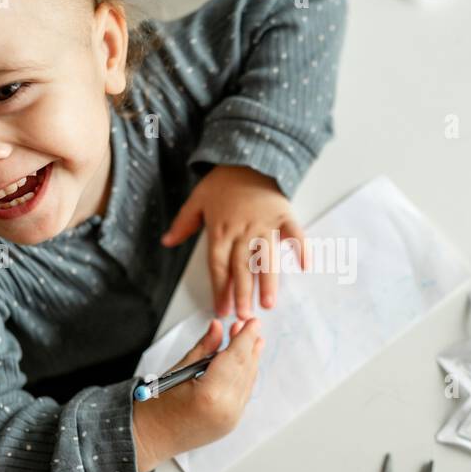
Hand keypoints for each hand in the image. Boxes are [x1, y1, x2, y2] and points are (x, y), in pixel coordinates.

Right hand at [131, 317, 263, 471]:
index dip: (246, 337)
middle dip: (249, 346)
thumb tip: (218, 327)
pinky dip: (245, 377)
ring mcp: (231, 419)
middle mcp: (226, 409)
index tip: (253, 321)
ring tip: (252, 342)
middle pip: (245, 369)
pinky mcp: (231, 424)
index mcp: (210, 395)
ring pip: (248, 382)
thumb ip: (204, 348)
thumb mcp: (179, 370)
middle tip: (251, 326)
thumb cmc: (156, 406)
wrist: (149, 439)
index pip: (235, 358)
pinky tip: (244, 364)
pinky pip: (243, 394)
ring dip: (250, 360)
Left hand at [160, 165, 308, 318]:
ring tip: (269, 303)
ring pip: (266, 257)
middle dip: (242, 293)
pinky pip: (294, 233)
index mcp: (221, 229)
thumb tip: (166, 242)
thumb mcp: (197, 199)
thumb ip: (183, 223)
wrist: (248, 156)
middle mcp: (242, 230)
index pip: (219, 265)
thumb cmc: (223, 181)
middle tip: (244, 315)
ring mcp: (265, 223)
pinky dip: (300, 248)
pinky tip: (304, 266)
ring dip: (268, 281)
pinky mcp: (284, 214)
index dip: (220, 289)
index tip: (221, 310)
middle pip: (242, 266)